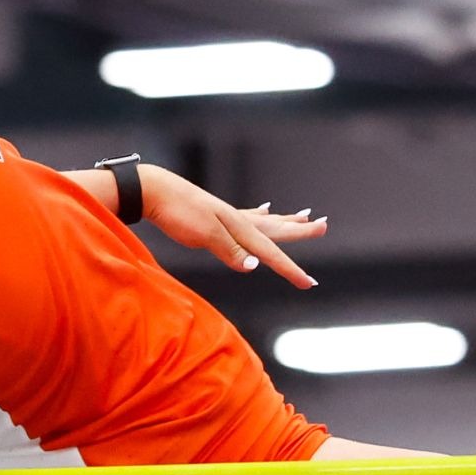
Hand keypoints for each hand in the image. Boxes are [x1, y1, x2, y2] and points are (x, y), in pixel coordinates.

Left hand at [142, 168, 324, 288]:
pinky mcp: (214, 214)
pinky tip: (264, 209)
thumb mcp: (203, 234)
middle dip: (300, 231)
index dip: (290, 269)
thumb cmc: (176, 212)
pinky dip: (260, 214)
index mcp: (238, 226)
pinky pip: (247, 215)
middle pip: (276, 228)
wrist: (152, 190)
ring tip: (305, 216)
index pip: (270, 252)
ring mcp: (227, 215)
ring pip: (265, 221)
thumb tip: (255, 265)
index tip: (309, 283)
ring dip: (285, 221)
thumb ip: (229, 250)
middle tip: (323, 226)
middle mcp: (237, 219)